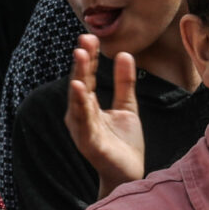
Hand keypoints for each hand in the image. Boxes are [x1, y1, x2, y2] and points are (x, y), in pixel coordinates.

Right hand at [64, 36, 147, 193]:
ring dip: (78, 77)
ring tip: (80, 57)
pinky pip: (84, 122)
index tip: (90, 37)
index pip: (88, 76)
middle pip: (81, 84)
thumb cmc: (124, 142)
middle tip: (83, 41)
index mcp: (89, 105)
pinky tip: (79, 89)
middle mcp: (81, 115)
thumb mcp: (127, 106)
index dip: (90, 58)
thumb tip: (125, 54)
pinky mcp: (89, 143)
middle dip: (82, 63)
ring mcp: (83, 129)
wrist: (130, 173)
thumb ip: (125, 83)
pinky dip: (80, 105)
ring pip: (79, 100)